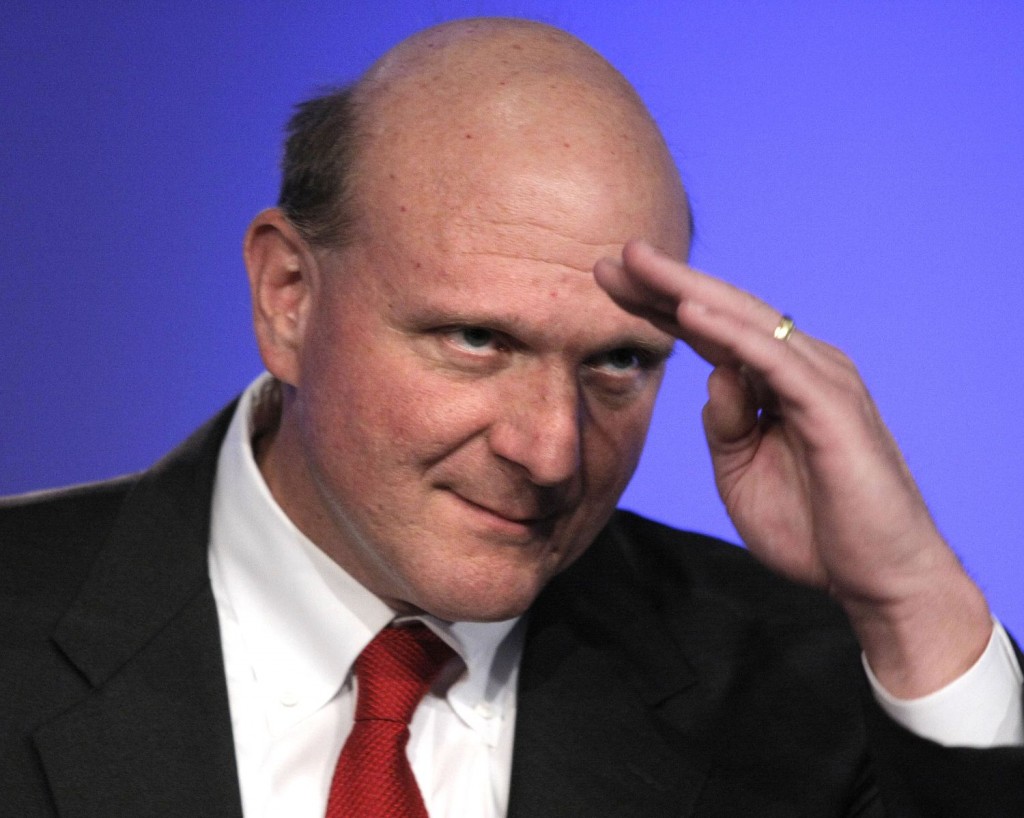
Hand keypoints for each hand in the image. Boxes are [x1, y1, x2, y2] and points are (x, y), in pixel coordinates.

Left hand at [594, 239, 991, 696]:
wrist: (877, 578)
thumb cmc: (814, 527)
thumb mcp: (742, 472)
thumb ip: (725, 424)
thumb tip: (713, 377)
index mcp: (774, 384)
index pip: (709, 332)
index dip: (658, 306)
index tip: (608, 285)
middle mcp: (799, 367)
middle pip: (723, 313)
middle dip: (664, 285)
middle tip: (609, 259)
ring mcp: (820, 381)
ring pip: (745, 321)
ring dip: (688, 291)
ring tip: (638, 265)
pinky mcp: (831, 405)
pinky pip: (772, 360)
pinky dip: (730, 332)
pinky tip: (688, 310)